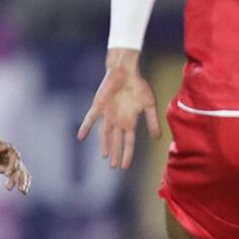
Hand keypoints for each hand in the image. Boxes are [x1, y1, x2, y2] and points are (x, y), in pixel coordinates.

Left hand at [0, 137, 31, 194]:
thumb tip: (6, 146)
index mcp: (9, 149)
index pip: (14, 157)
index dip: (12, 166)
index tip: (7, 174)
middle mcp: (15, 156)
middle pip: (19, 167)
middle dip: (16, 177)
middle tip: (9, 187)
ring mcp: (16, 163)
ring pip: (22, 173)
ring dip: (23, 182)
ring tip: (22, 191)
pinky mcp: (15, 170)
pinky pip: (23, 176)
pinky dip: (25, 183)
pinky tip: (25, 192)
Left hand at [77, 49, 161, 169]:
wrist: (126, 71)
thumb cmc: (139, 86)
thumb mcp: (149, 105)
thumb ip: (152, 121)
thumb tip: (158, 138)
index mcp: (129, 122)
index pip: (128, 142)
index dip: (127, 154)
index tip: (125, 166)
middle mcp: (117, 121)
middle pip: (116, 141)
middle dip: (115, 153)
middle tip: (114, 166)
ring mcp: (107, 114)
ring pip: (104, 134)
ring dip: (105, 144)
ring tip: (105, 156)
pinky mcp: (98, 106)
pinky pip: (90, 119)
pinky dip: (85, 128)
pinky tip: (81, 137)